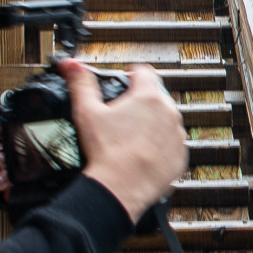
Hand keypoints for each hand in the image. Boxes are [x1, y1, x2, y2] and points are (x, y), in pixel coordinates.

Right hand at [62, 60, 188, 223]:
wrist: (121, 188)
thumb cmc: (106, 151)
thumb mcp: (86, 112)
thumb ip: (80, 83)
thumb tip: (71, 65)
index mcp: (148, 96)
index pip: (144, 72)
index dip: (131, 75)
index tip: (125, 82)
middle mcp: (168, 112)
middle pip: (156, 96)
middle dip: (140, 102)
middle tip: (121, 116)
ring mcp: (177, 135)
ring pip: (166, 120)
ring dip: (152, 124)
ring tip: (130, 137)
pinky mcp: (181, 155)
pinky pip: (171, 144)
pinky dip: (160, 146)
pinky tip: (141, 153)